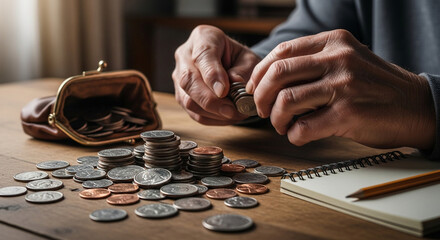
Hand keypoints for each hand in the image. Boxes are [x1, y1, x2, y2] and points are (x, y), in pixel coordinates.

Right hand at [172, 25, 260, 124]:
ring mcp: (179, 76)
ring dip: (212, 112)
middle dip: (210, 100)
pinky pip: (192, 112)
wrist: (231, 63)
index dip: (212, 75)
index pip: (202, 55)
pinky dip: (211, 118)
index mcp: (203, 37)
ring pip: (187, 99)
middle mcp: (185, 54)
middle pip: (188, 80)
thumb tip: (234, 86)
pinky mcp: (181, 94)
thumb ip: (243, 71)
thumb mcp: (249, 59)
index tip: (224, 91)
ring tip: (233, 114)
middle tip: (231, 110)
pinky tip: (226, 117)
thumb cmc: (240, 59)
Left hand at [247, 29, 434, 148]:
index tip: (254, 88)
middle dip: (261, 96)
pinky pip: (303, 127)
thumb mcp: (347, 60)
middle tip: (261, 109)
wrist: (416, 106)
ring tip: (282, 125)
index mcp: (334, 42)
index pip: (282, 52)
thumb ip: (313, 63)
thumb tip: (270, 80)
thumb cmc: (374, 86)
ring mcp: (344, 85)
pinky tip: (299, 134)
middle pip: (278, 74)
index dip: (260, 72)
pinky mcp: (348, 113)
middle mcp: (338, 59)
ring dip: (276, 118)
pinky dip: (294, 134)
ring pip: (286, 101)